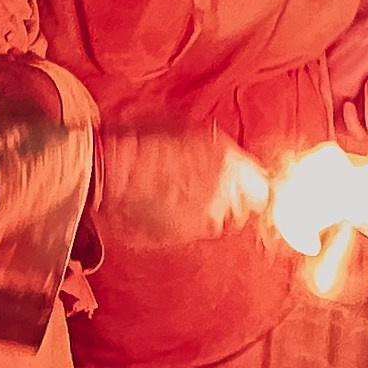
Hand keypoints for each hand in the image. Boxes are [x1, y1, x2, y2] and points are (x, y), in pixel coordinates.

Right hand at [100, 128, 270, 248]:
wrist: (106, 170)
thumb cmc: (139, 141)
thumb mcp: (185, 129)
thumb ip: (215, 146)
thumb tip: (226, 154)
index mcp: (227, 164)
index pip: (261, 188)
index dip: (252, 185)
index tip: (244, 184)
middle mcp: (220, 197)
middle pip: (244, 210)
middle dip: (232, 200)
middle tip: (208, 189)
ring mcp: (199, 222)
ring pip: (218, 224)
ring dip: (206, 212)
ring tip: (181, 197)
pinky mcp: (178, 239)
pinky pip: (189, 232)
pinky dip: (181, 222)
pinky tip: (162, 207)